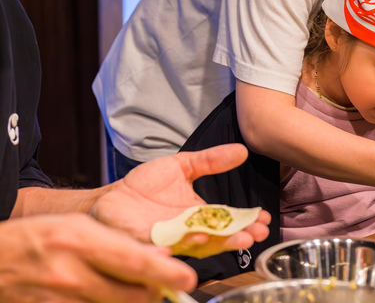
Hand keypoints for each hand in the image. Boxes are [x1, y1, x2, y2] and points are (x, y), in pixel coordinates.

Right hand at [0, 214, 195, 302]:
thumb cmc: (39, 239)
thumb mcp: (79, 228)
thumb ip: (119, 243)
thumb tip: (161, 256)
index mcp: (80, 242)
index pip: (134, 262)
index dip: (165, 274)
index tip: (187, 279)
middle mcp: (71, 275)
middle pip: (132, 296)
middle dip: (153, 293)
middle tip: (160, 286)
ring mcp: (60, 301)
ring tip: (130, 289)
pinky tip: (103, 296)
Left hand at [90, 144, 270, 257]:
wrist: (111, 197)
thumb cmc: (147, 185)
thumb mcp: (182, 165)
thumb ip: (210, 161)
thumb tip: (242, 150)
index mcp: (199, 214)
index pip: (229, 220)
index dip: (247, 222)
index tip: (264, 220)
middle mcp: (187, 230)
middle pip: (216, 237)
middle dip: (236, 238)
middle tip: (253, 236)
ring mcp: (166, 238)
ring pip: (191, 246)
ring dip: (208, 244)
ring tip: (225, 239)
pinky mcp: (141, 241)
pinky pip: (155, 247)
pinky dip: (165, 248)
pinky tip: (178, 244)